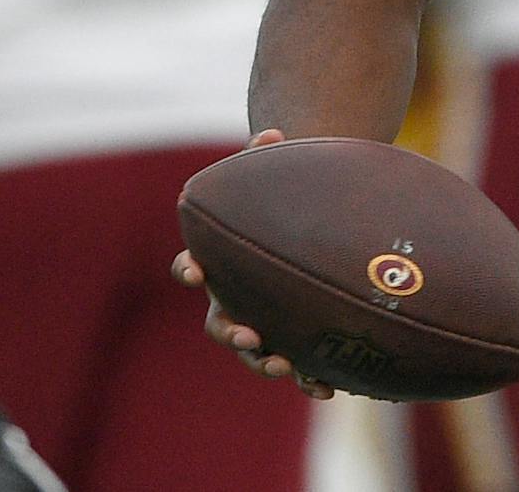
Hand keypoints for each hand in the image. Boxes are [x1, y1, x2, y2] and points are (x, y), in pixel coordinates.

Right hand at [171, 129, 335, 398]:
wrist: (309, 222)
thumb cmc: (282, 199)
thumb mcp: (273, 175)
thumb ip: (267, 155)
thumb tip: (273, 132)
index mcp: (221, 260)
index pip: (191, 266)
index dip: (189, 269)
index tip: (196, 270)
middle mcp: (234, 297)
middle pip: (219, 322)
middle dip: (231, 332)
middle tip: (248, 335)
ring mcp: (260, 319)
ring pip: (253, 352)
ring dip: (264, 362)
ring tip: (282, 366)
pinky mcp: (291, 336)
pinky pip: (296, 363)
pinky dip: (308, 378)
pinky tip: (328, 386)